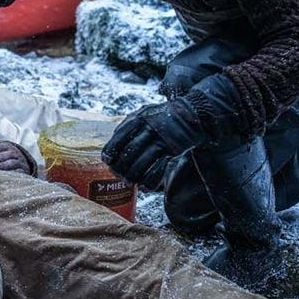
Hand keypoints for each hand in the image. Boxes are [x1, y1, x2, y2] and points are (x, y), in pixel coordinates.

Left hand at [0, 141, 33, 174]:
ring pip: (13, 162)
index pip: (0, 146)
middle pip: (6, 154)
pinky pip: (20, 172)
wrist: (22, 166)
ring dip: (3, 165)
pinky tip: (5, 176)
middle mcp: (16, 153)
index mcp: (9, 147)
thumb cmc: (5, 160)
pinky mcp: (24, 172)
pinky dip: (13, 173)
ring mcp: (21, 162)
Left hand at [103, 73, 247, 186]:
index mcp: (139, 117)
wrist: (191, 113)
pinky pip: (158, 168)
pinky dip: (150, 179)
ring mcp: (161, 138)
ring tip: (129, 183)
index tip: (107, 161)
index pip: (119, 136)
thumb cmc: (165, 115)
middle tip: (117, 175)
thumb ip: (130, 123)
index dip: (111, 150)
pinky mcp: (173, 148)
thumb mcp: (146, 113)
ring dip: (134, 175)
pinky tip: (145, 186)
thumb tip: (114, 137)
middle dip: (121, 166)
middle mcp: (148, 127)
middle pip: (129, 151)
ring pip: (142, 161)